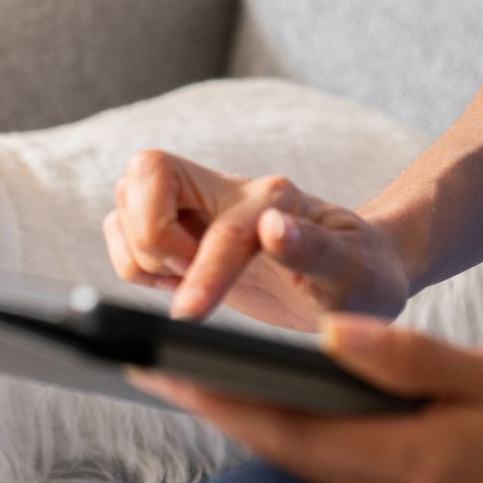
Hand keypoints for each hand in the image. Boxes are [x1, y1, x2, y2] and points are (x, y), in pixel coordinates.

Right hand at [104, 150, 411, 329]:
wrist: (357, 272)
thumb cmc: (359, 275)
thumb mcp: (351, 271)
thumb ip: (314, 250)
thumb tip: (275, 228)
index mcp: (272, 200)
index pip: (222, 227)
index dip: (203, 271)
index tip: (190, 313)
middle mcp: (229, 192)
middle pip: (148, 169)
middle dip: (150, 232)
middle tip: (183, 273)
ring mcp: (200, 207)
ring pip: (126, 198)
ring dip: (139, 248)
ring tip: (180, 279)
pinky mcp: (181, 230)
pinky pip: (123, 228)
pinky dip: (133, 260)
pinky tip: (173, 281)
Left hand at [135, 314, 482, 482]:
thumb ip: (411, 360)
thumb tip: (329, 338)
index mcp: (407, 465)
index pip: (285, 432)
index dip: (213, 399)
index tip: (155, 366)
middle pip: (283, 453)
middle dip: (216, 409)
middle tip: (150, 367)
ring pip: (310, 465)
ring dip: (257, 424)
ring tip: (201, 377)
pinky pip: (345, 472)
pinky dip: (305, 438)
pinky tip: (289, 408)